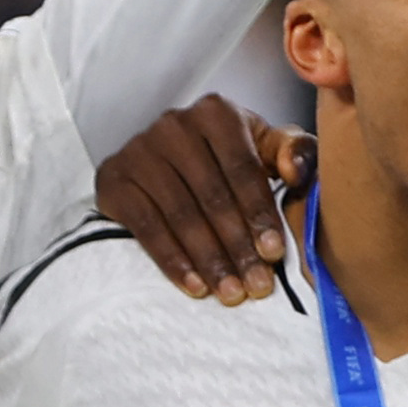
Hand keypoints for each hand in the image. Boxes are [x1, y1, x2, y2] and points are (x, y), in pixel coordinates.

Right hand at [98, 95, 310, 303]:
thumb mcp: (265, 147)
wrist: (164, 161)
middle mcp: (174, 125)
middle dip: (238, 246)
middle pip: (212, 196)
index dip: (260, 214)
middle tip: (257, 285)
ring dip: (209, 260)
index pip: (242, 170)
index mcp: (217, 113)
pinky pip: (145, 227)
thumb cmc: (229, 157)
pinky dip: (171, 260)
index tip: (275, 253)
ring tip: (231, 293)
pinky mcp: (113, 178)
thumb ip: (294, 152)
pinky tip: (194, 285)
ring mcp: (138, 150)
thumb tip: (294, 171)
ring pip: (181, 215)